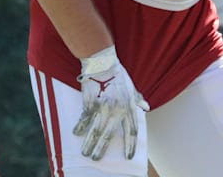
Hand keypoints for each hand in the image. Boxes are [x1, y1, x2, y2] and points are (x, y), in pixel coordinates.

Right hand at [73, 45, 149, 159]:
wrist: (103, 63)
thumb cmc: (118, 75)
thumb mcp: (131, 87)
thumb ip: (137, 99)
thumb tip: (146, 106)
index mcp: (129, 107)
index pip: (131, 131)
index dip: (130, 145)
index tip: (128, 156)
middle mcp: (117, 110)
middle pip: (110, 135)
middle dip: (103, 149)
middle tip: (97, 159)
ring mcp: (103, 107)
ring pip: (96, 131)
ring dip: (90, 144)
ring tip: (86, 153)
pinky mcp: (90, 103)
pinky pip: (84, 120)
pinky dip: (79, 128)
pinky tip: (76, 134)